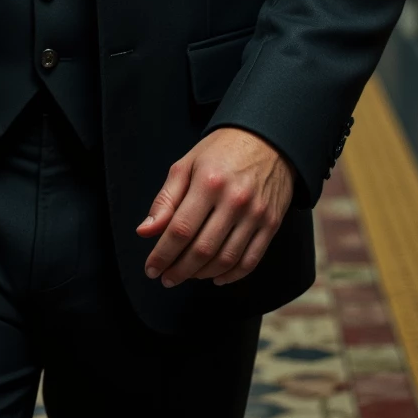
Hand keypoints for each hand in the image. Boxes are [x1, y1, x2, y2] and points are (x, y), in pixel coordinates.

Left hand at [136, 126, 295, 287]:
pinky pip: (250, 260)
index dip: (162, 254)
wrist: (267, 139)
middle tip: (166, 278)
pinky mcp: (271, 223)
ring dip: (202, 275)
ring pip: (225, 259)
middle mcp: (234, 200)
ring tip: (187, 276)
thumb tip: (145, 232)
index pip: (180, 229)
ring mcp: (256, 214)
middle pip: (202, 249)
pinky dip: (231, 275)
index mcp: (208, 182)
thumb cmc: (221, 151)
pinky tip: (216, 277)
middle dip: (179, 270)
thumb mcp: (187, 164)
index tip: (151, 269)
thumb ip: (165, 199)